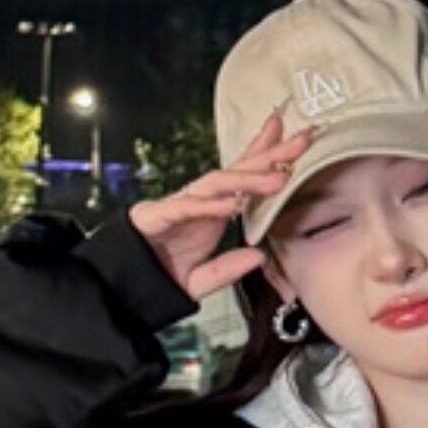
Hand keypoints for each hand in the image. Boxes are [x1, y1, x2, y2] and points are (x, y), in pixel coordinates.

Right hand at [129, 112, 317, 304]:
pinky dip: (210, 204)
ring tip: (277, 177)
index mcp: (213, 211)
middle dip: (269, 153)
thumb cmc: (161, 274)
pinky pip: (188, 206)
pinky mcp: (159, 215)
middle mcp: (199, 202)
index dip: (266, 156)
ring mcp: (180, 205)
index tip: (294, 140)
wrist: (127, 287)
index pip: (243, 177)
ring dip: (248, 179)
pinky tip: (232, 204)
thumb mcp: (203, 278)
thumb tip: (258, 258)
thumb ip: (229, 269)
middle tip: (300, 141)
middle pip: (237, 170)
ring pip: (217, 183)